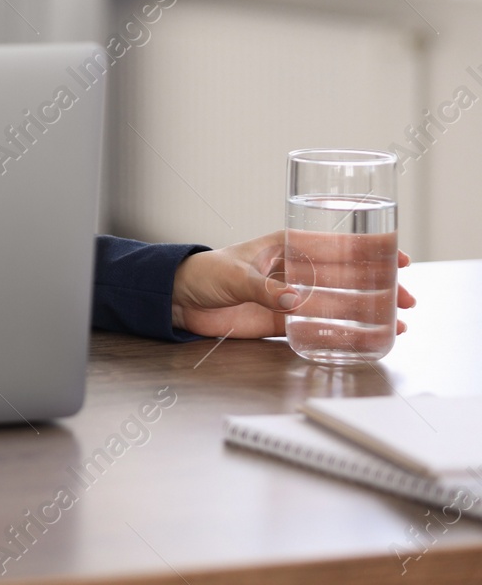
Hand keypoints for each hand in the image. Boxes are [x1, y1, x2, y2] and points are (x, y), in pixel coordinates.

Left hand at [170, 230, 415, 338]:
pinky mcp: (281, 322)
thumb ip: (265, 289)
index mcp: (286, 247)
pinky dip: (341, 334)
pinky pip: (317, 328)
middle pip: (346, 277)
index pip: (336, 244)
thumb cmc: (204, 273)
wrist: (178, 299)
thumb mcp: (235, 275)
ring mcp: (290, 298)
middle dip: (378, 286)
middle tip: (407, 298)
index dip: (368, 250)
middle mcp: (294, 271)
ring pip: (338, 304)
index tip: (398, 257)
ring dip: (366, 312)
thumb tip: (295, 300)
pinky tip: (364, 339)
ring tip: (397, 322)